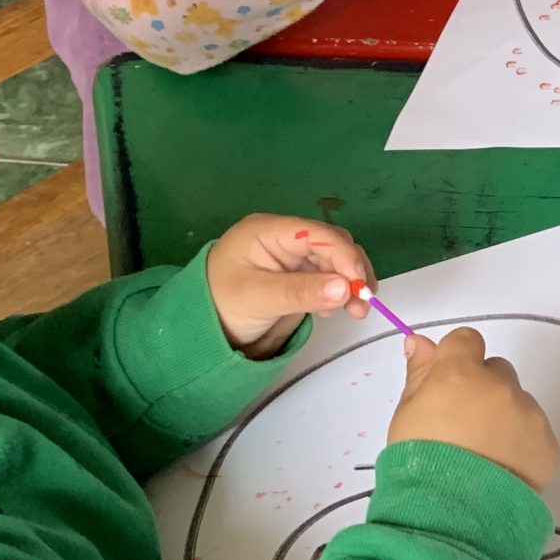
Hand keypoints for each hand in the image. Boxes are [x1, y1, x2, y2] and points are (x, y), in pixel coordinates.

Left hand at [205, 215, 376, 357]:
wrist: (197, 328)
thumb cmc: (218, 305)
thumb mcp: (257, 298)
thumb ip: (301, 292)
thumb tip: (346, 288)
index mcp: (269, 231)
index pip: (318, 234)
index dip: (344, 256)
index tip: (358, 286)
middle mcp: (286, 238)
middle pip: (334, 245)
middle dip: (352, 272)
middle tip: (362, 304)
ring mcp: (293, 257)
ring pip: (337, 262)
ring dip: (351, 284)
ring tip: (356, 312)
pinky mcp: (299, 276)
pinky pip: (330, 277)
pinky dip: (341, 292)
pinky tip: (337, 310)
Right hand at [387, 326, 559, 492]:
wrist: (452, 515)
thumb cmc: (418, 464)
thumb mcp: (407, 416)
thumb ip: (419, 374)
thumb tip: (419, 340)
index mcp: (461, 374)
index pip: (466, 341)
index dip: (456, 360)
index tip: (447, 385)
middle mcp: (501, 386)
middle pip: (496, 371)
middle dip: (482, 389)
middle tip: (463, 427)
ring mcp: (529, 415)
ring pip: (519, 402)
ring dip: (504, 418)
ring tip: (483, 455)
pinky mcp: (548, 444)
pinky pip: (536, 432)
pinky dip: (522, 445)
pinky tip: (501, 469)